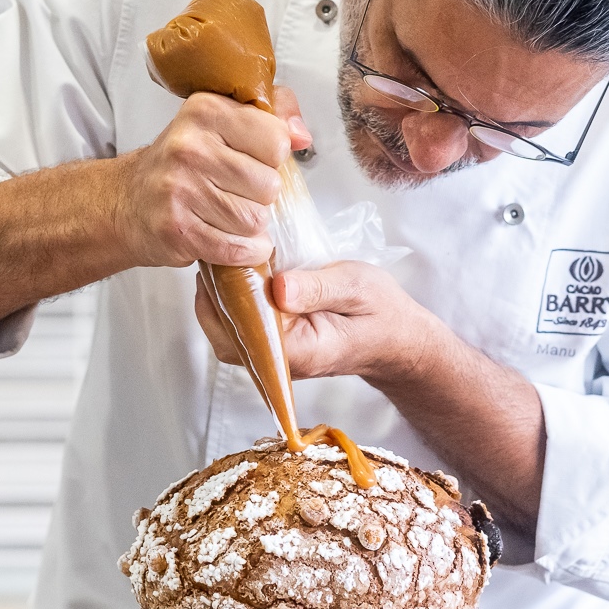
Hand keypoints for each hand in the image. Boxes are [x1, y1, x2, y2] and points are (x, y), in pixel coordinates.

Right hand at [114, 85, 313, 268]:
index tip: (251, 160)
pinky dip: (244, 251)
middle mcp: (189, 146)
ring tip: (230, 215)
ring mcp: (180, 189)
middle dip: (261, 196)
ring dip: (251, 225)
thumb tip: (302, 136)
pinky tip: (234, 241)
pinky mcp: (177, 230)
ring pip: (255, 220)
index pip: (276, 140)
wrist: (127, 203)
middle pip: (268, 185)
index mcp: (205, 111)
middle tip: (237, 193)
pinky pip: (236, 248)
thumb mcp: (221, 123)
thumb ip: (271, 116)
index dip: (271, 158)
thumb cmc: (182, 163)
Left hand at [194, 259, 438, 382]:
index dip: (222, 295)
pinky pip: (240, 324)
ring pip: (226, 328)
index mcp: (299, 351)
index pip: (239, 330)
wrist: (395, 339)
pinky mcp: (273, 343)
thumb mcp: (357, 287)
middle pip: (222, 332)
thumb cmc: (380, 312)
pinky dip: (233, 297)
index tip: (223, 258)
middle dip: (213, 291)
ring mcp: (273, 355)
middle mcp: (278, 361)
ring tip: (226, 254)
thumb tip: (278, 287)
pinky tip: (239, 269)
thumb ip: (318, 287)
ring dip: (220, 292)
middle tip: (220, 248)